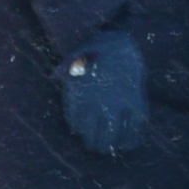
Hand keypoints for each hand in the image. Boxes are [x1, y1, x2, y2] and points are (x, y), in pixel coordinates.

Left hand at [60, 30, 151, 155]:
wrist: (124, 39)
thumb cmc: (98, 47)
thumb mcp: (76, 54)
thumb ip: (65, 68)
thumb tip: (53, 76)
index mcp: (82, 93)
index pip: (76, 121)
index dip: (78, 128)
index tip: (80, 131)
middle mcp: (100, 101)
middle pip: (94, 134)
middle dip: (93, 143)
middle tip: (93, 146)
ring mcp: (119, 103)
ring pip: (113, 134)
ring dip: (109, 145)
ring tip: (108, 149)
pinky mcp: (136, 102)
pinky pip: (134, 127)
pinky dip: (131, 139)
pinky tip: (127, 145)